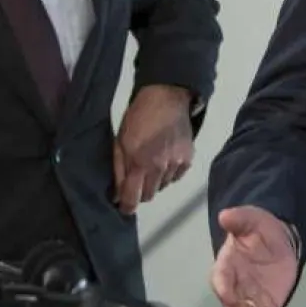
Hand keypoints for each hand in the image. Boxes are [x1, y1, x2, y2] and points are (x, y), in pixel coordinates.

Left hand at [112, 84, 193, 213]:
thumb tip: (117, 196)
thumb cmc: (138, 118)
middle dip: (140, 192)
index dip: (127, 207)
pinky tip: (165, 159)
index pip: (133, 198)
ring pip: (163, 186)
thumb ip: (119, 171)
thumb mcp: (120, 142)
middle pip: (149, 195)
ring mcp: (176, 164)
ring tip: (152, 163)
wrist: (166, 98)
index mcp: (139, 163)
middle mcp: (160, 168)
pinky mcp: (188, 159)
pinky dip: (169, 173)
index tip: (124, 208)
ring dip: (155, 181)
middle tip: (137, 178)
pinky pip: (176, 177)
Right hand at [210, 205, 297, 306]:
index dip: (222, 288)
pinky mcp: (266, 305)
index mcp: (227, 265)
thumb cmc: (259, 229)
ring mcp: (250, 298)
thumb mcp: (251, 219)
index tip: (227, 295)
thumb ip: (239, 219)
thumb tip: (225, 215)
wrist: (278, 239)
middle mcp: (235, 286)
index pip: (220, 279)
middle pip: (232, 304)